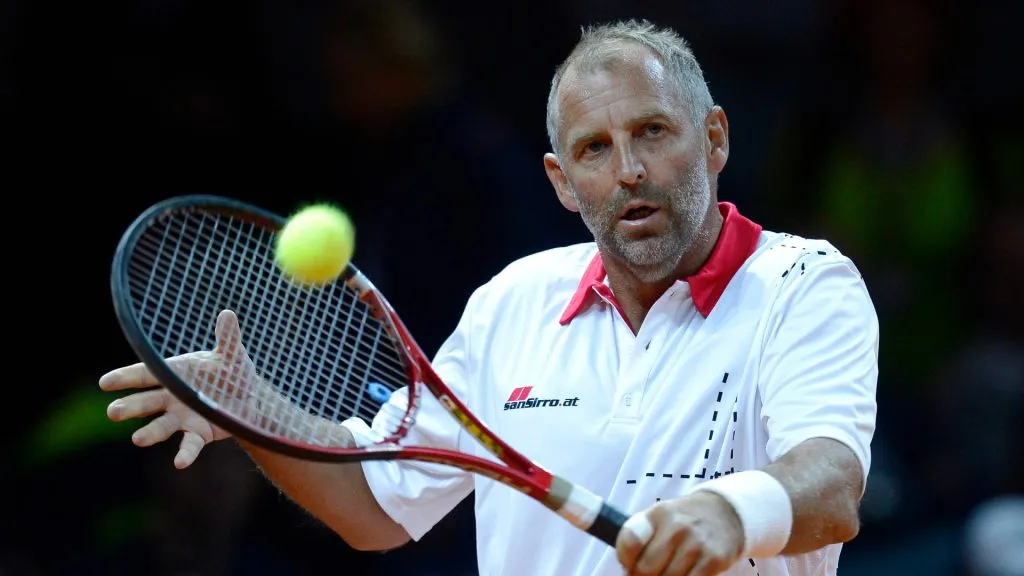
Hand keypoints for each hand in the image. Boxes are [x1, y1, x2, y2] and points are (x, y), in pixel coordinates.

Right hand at [99, 310, 257, 468]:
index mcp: (174, 373)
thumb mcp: (232, 354)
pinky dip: (185, 453)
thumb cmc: (233, 371)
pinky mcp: (198, 433)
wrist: (250, 398)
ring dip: (149, 433)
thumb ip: (227, 338)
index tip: (105, 382)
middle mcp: (172, 397)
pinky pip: (189, 444)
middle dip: (129, 407)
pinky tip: (179, 462)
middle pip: (146, 402)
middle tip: (112, 412)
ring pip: (161, 426)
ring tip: (137, 440)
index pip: (145, 374)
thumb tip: (228, 314)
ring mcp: (182, 417)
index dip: (125, 377)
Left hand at [616, 492, 744, 575]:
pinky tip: (683, 574)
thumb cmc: (683, 521)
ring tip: (667, 573)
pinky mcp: (714, 560)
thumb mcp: (659, 518)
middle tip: (648, 574)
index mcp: (658, 514)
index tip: (630, 565)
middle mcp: (677, 527)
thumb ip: (640, 539)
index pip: (629, 541)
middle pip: (646, 569)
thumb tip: (629, 570)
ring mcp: (696, 544)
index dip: (625, 559)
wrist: (725, 512)